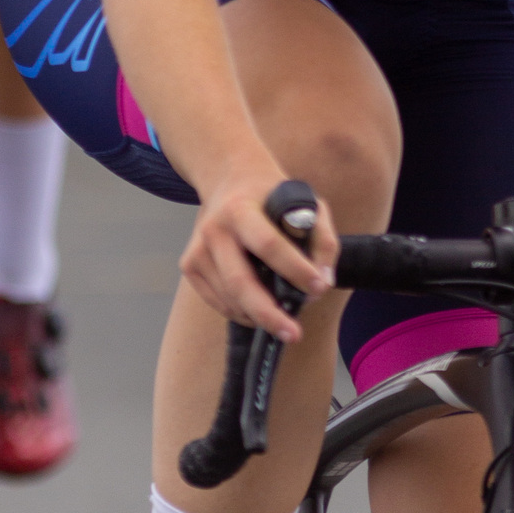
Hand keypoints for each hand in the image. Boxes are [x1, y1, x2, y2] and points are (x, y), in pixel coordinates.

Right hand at [177, 153, 337, 339]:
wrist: (228, 178)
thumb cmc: (272, 196)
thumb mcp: (305, 202)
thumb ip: (323, 239)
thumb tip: (323, 281)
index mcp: (241, 209)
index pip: (268, 244)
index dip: (295, 269)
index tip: (319, 287)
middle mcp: (214, 229)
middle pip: (240, 282)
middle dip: (269, 313)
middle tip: (294, 334)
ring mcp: (198, 249)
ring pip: (229, 298)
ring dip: (259, 315)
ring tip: (283, 319)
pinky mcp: (190, 265)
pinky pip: (218, 301)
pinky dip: (241, 313)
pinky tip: (258, 310)